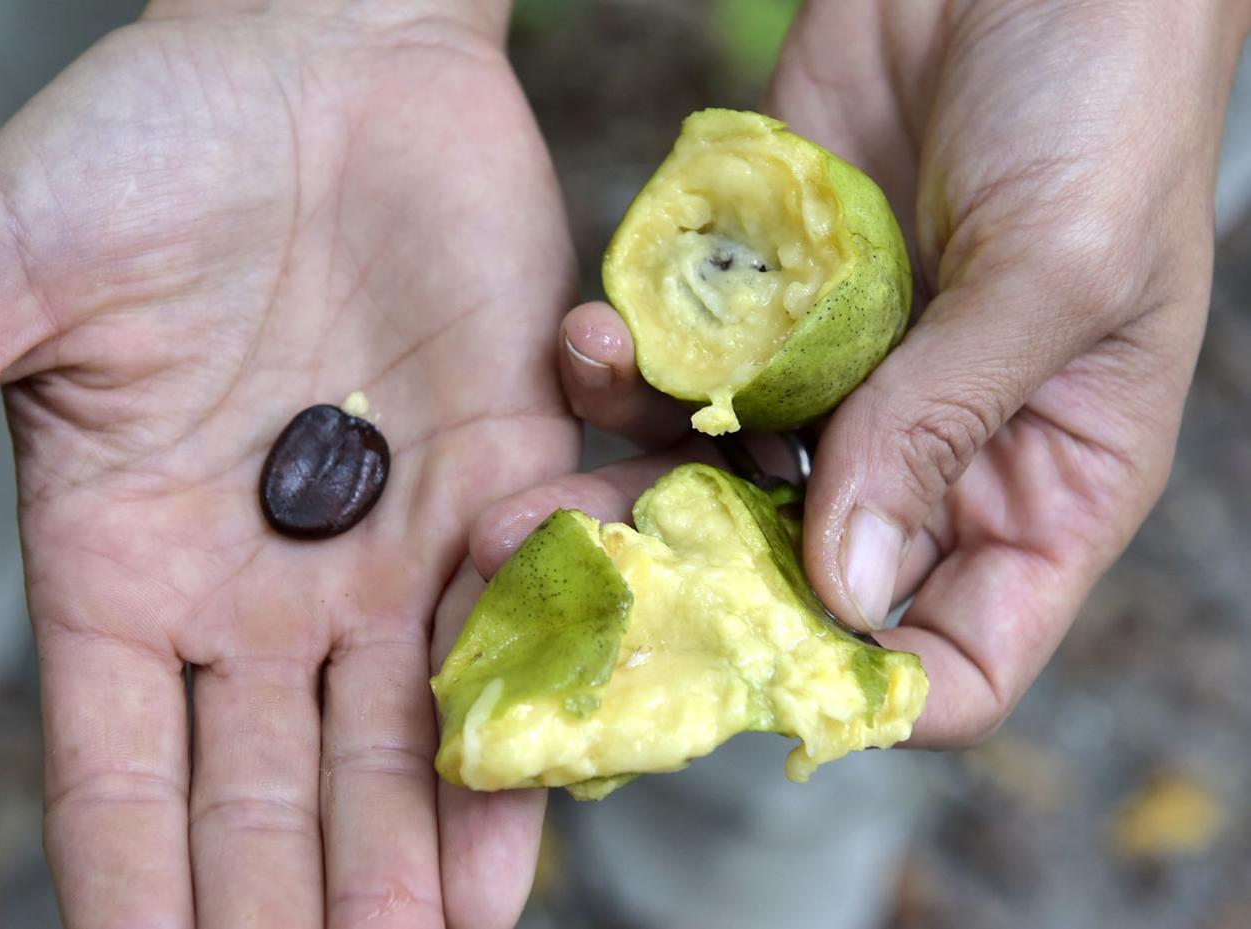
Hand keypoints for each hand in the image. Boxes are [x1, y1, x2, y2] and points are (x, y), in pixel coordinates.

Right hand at [0, 2, 572, 925]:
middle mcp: (258, 580)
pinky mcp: (500, 469)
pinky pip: (518, 607)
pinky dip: (529, 701)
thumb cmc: (148, 141)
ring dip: (421, 847)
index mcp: (122, 560)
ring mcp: (385, 536)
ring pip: (401, 732)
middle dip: (300, 900)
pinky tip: (540, 800)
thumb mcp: (4, 268)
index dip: (140, 882)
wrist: (323, 55)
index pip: (118, 769)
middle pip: (274, 786)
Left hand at [546, 0, 1249, 745]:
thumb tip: (848, 590)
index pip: (958, 659)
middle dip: (695, 601)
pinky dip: (629, 369)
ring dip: (628, 491)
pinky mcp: (762, 304)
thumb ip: (947, 424)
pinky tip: (591, 340)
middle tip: (580, 600)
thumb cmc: (1102, 94)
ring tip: (534, 492)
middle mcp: (929, 454)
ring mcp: (837, 380)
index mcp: (1042, 486)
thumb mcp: (1058, 268)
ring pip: (718, 486)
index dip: (866, 689)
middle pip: (806, 588)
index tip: (749, 669)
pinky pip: (681, 369)